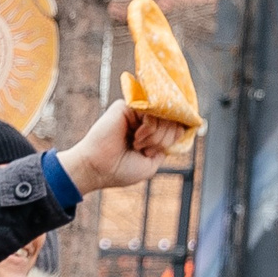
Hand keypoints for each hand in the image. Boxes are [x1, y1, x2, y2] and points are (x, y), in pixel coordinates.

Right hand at [58, 99, 189, 196]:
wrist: (97, 169)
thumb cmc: (120, 170)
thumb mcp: (152, 163)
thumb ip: (167, 145)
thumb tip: (180, 126)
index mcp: (150, 133)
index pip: (177, 125)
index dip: (173, 137)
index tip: (153, 151)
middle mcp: (145, 119)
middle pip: (174, 122)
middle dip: (162, 141)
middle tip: (143, 149)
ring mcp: (137, 112)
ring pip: (165, 117)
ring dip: (154, 137)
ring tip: (137, 144)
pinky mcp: (128, 106)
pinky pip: (152, 112)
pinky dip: (148, 129)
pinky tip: (136, 137)